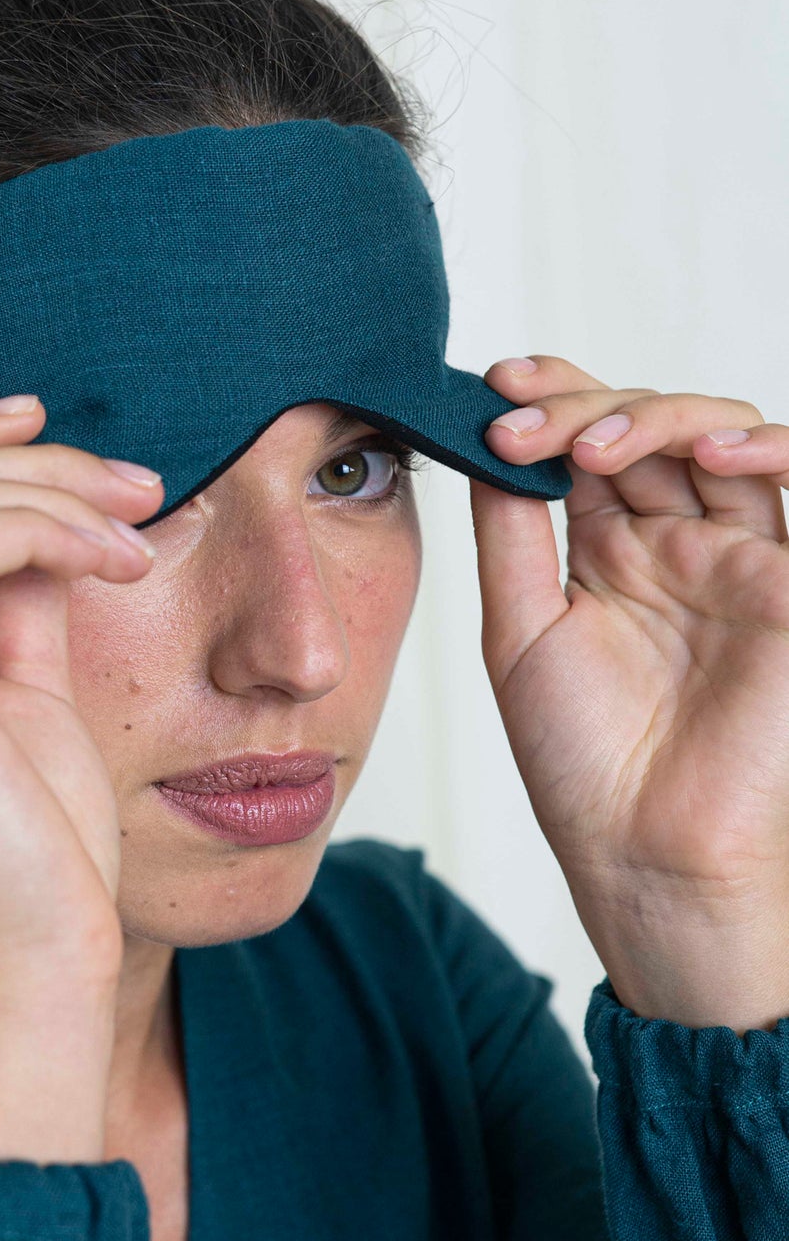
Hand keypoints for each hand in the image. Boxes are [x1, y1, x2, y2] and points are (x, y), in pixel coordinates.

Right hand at [0, 396, 162, 1145]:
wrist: (32, 989)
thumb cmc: (40, 869)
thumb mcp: (31, 706)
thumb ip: (16, 611)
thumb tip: (47, 520)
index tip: (50, 426)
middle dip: (7, 448)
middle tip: (126, 474)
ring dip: (44, 486)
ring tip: (137, 519)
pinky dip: (41, 524)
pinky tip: (116, 560)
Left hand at [470, 356, 788, 1029]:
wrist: (643, 856)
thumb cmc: (583, 763)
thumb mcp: (521, 632)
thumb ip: (511, 535)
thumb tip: (480, 442)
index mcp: (615, 550)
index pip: (593, 438)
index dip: (552, 397)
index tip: (492, 384)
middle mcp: (682, 542)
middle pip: (653, 423)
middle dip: (584, 402)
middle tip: (520, 422)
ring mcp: (743, 558)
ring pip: (726, 437)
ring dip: (661, 416)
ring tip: (595, 446)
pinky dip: (773, 447)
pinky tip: (712, 451)